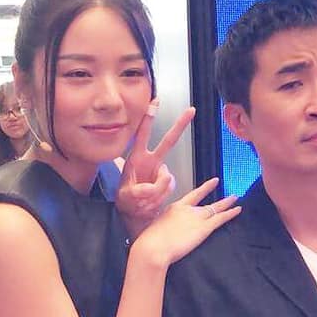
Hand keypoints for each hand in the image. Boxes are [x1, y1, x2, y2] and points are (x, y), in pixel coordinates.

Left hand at [116, 102, 195, 234]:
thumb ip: (138, 192)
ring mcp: (161, 172)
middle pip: (168, 141)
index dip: (149, 118)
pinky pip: (170, 189)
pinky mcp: (168, 183)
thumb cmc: (126, 201)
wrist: (135, 214)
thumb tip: (153, 188)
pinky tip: (150, 203)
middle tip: (191, 110)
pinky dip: (160, 198)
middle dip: (180, 125)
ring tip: (141, 201)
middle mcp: (152, 162)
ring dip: (154, 194)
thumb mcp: (125, 197)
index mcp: (137, 158)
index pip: (142, 134)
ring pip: (167, 179)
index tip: (155, 102)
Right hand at [131, 177, 240, 266]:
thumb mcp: (156, 227)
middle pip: (204, 200)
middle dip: (214, 193)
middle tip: (222, 186)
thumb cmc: (150, 242)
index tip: (212, 183)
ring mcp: (196, 217)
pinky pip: (220, 218)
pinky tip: (237, 210)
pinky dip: (230, 213)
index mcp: (174, 208)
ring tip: (235, 198)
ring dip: (226, 203)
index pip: (192, 196)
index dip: (203, 189)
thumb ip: (165, 226)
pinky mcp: (203, 228)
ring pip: (215, 208)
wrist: (153, 247)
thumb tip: (166, 231)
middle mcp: (187, 209)